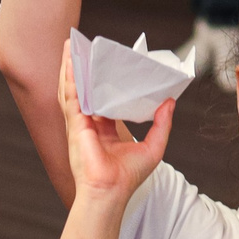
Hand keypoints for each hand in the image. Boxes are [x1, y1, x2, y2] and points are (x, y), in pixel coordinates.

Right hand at [56, 37, 171, 204]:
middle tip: (81, 49)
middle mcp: (90, 125)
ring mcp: (79, 124)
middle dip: (81, 69)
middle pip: (84, 90)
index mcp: (105, 130)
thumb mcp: (154, 147)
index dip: (104, 84)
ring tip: (71, 47)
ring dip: (70, 68)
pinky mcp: (75, 124)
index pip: (103, 101)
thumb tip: (170, 103)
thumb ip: (162, 124)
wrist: (110, 192)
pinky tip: (69, 62)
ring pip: (72, 89)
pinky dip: (69, 78)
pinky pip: (71, 96)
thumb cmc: (127, 177)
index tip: (108, 67)